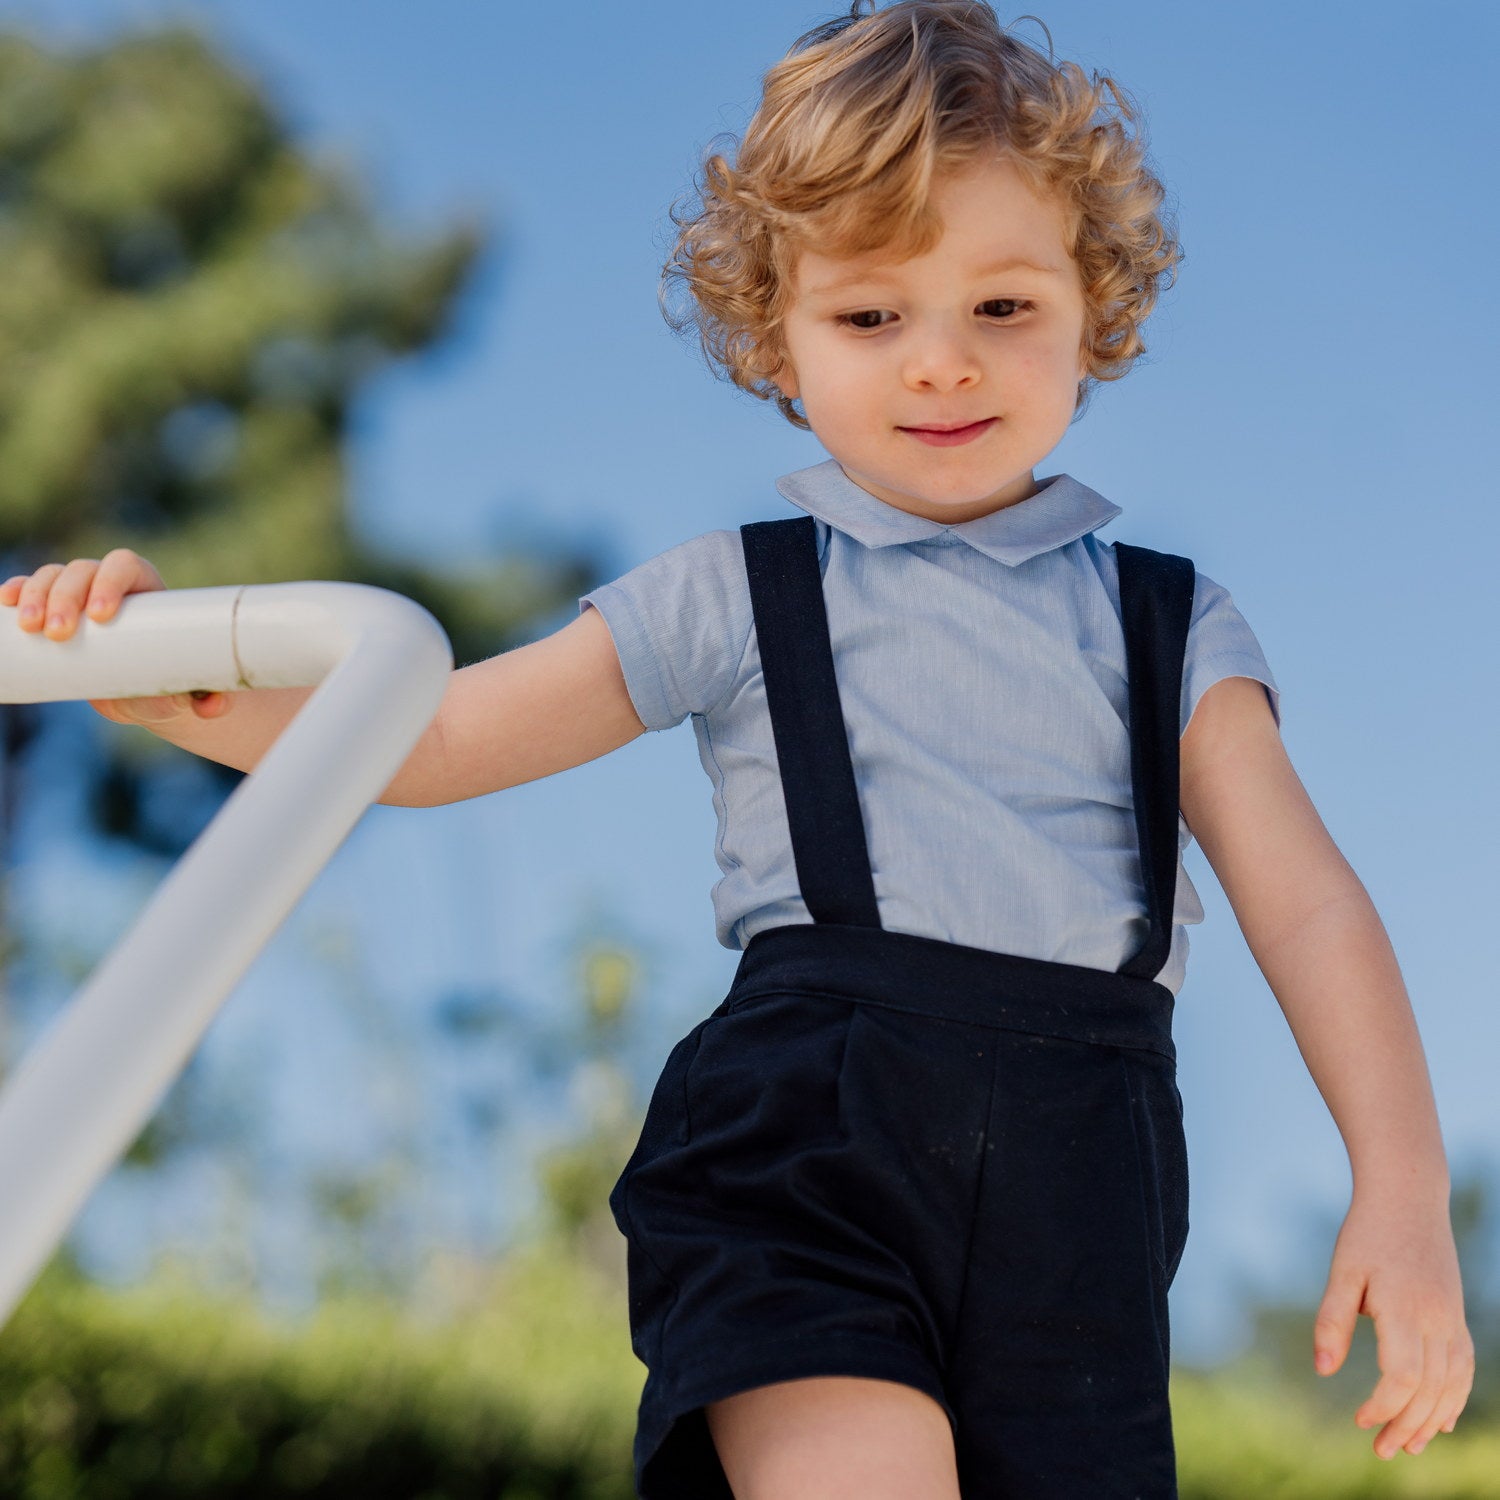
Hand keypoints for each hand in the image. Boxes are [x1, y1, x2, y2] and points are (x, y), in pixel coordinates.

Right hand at [1, 550, 230, 724]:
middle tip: (60, 634)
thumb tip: (212, 706)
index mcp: (147, 589)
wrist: (145, 694)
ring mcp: (76, 593)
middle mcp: (109, 583)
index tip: (101, 616)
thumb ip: (207, 699)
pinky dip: (15, 591)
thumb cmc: (172, 684)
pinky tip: (4, 600)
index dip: (110, 581)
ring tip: (31, 629)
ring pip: (52, 577)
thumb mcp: (189, 692)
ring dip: (35, 596)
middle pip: (82, 570)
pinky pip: (28, 589)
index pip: (125, 565)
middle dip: (66, 596)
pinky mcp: (51, 609)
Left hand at [1313, 1187, 1473, 1458]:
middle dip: (1406, 1426)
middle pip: (1430, 1391)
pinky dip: (1455, 1398)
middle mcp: (1436, 1320)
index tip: (1358, 1420)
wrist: (1409, 1198)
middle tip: (1381, 1450)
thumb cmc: (1367, 1233)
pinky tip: (1441, 1420)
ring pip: (1453, 1385)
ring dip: (1433, 1420)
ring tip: (1409, 1446)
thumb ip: (1333, 1320)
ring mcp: (1452, 1319)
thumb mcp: (1342, 1271)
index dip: (1383, 1407)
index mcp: (1404, 1309)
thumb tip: (1323, 1371)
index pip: (1402, 1377)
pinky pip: (1464, 1368)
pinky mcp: (1456, 1316)